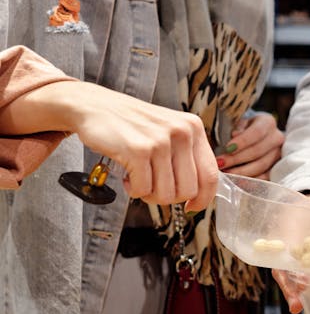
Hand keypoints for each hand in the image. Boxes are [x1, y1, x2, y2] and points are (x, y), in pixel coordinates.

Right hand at [6, 79, 218, 209]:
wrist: (95, 106)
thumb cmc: (132, 125)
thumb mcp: (168, 132)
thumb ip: (186, 157)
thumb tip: (197, 195)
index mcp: (194, 128)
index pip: (211, 175)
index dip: (202, 198)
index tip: (191, 207)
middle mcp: (182, 132)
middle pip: (188, 190)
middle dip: (169, 197)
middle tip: (152, 187)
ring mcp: (160, 141)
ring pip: (166, 194)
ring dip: (148, 194)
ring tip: (138, 178)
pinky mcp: (138, 150)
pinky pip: (143, 190)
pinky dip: (133, 190)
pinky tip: (127, 176)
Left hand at [217, 112, 283, 178]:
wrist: (253, 138)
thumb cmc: (242, 130)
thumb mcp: (238, 124)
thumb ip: (237, 128)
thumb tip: (236, 135)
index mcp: (267, 122)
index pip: (257, 132)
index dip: (242, 141)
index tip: (227, 148)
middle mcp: (276, 138)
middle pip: (258, 151)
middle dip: (237, 159)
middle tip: (220, 164)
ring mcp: (278, 155)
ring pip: (261, 166)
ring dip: (241, 172)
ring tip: (226, 174)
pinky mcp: (276, 169)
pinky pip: (265, 177)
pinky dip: (250, 181)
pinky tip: (237, 182)